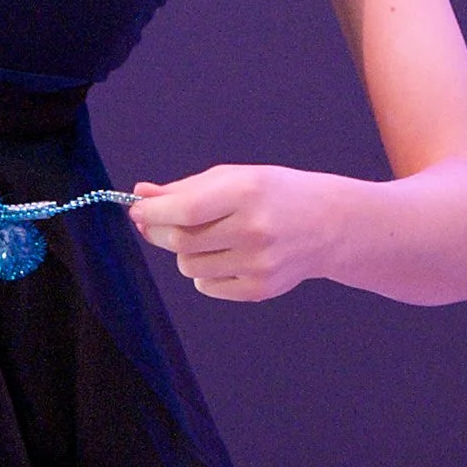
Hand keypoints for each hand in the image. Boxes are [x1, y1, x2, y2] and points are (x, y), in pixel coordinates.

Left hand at [128, 165, 341, 302]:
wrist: (329, 225)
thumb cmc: (276, 194)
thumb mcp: (236, 177)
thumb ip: (186, 188)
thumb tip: (140, 194)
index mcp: (247, 192)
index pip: (185, 210)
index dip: (153, 212)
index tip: (137, 209)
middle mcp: (254, 229)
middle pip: (181, 241)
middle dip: (162, 232)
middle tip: (161, 222)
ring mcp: (258, 263)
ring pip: (189, 266)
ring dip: (186, 252)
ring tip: (213, 237)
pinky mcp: (260, 289)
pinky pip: (207, 285)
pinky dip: (206, 272)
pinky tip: (229, 255)